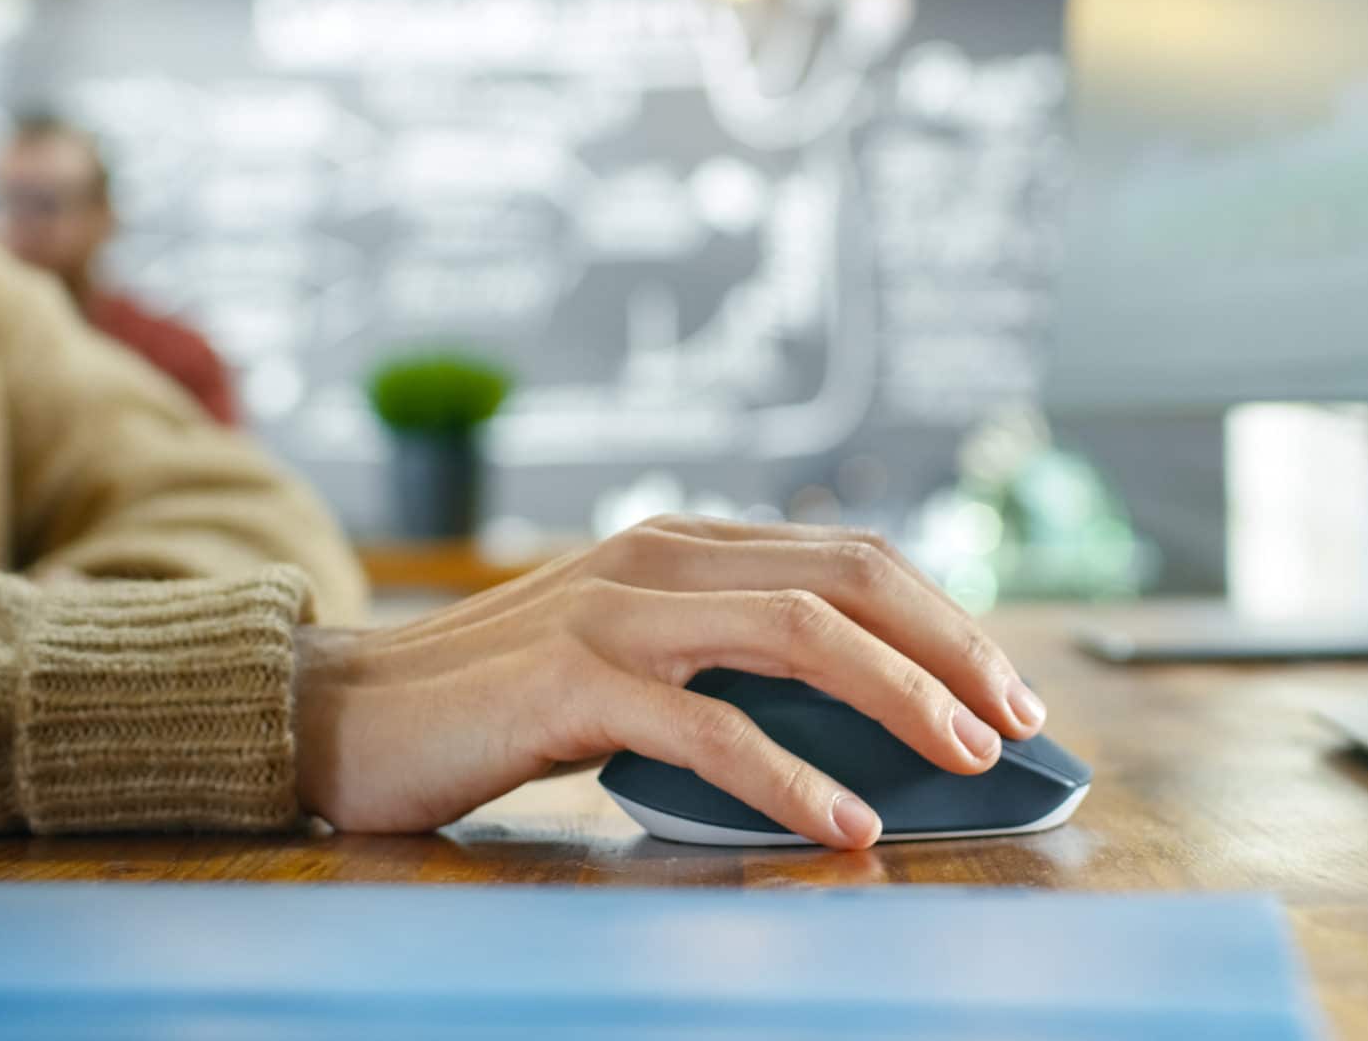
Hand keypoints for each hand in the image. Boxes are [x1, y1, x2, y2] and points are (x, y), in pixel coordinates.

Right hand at [293, 515, 1046, 847]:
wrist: (344, 713)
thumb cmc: (495, 702)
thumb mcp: (628, 663)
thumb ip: (721, 666)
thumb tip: (852, 725)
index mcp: (683, 546)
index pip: (847, 555)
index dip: (942, 613)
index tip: (1008, 684)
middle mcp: (660, 558)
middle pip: (847, 577)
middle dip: (951, 645)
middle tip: (1023, 717)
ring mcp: (616, 612)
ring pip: (797, 632)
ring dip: (901, 695)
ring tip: (970, 756)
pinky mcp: (571, 681)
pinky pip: (709, 728)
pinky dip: (792, 776)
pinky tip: (847, 821)